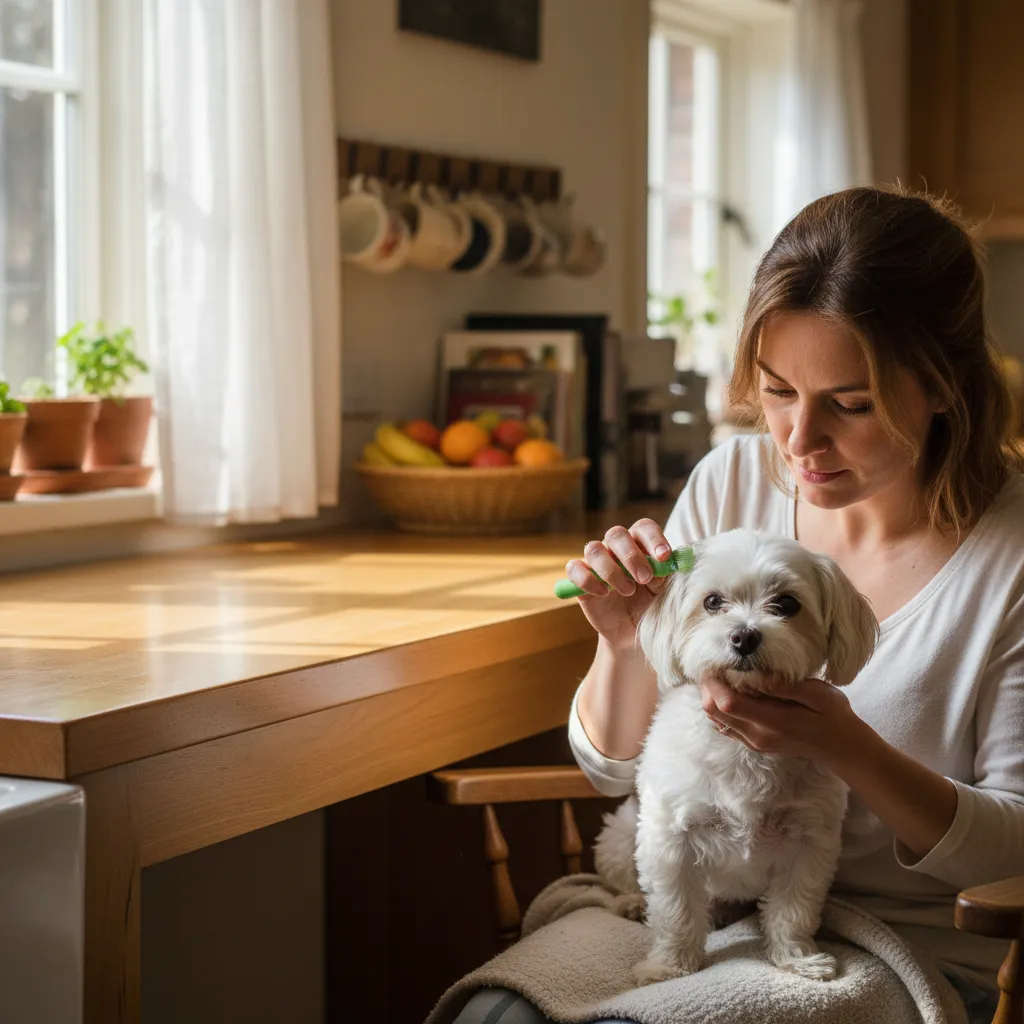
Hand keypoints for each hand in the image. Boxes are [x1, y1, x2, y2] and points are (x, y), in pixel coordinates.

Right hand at [564, 520, 675, 650]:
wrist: (632, 633)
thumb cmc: (650, 605)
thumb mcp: (662, 591)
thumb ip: (664, 575)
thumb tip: (662, 564)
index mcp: (639, 545)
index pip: (643, 527)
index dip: (653, 538)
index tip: (664, 557)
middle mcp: (615, 548)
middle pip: (616, 534)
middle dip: (631, 556)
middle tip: (644, 578)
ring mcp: (596, 562)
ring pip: (594, 549)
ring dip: (612, 570)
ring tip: (628, 590)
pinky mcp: (579, 578)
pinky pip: (574, 568)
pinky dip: (588, 580)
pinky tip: (604, 593)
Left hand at [699, 673, 865, 766]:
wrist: (839, 746)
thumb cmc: (832, 715)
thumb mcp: (820, 695)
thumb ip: (788, 687)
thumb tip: (761, 676)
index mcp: (772, 721)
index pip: (728, 703)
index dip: (714, 683)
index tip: (715, 663)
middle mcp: (757, 735)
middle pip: (715, 711)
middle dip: (708, 687)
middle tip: (716, 666)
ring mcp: (753, 742)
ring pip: (716, 719)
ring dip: (712, 697)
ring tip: (723, 676)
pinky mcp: (753, 743)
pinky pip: (725, 726)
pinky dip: (720, 708)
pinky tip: (731, 692)